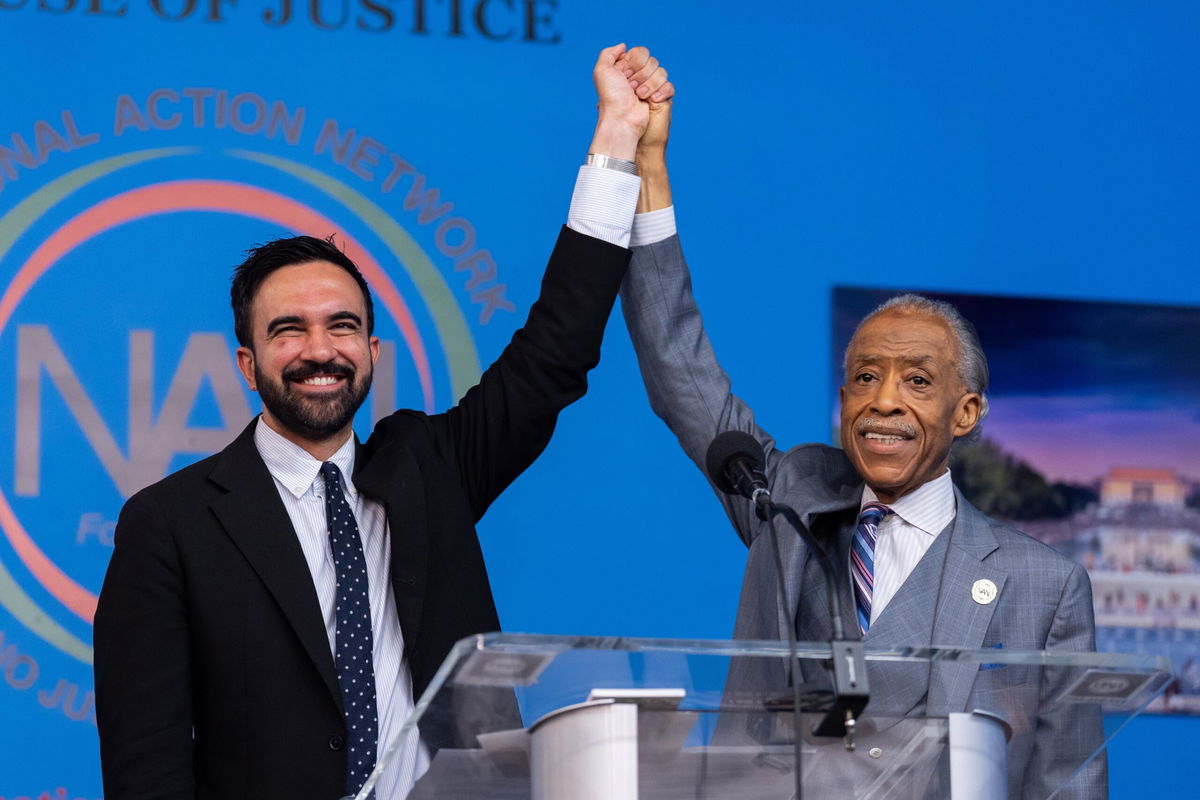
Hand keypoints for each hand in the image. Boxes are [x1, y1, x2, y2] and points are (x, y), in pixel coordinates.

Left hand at [589, 44, 672, 161]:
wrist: (621, 118)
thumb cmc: (610, 97)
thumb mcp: (601, 71)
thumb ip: (608, 53)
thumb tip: (624, 46)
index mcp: (628, 67)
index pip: (641, 52)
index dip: (634, 63)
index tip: (624, 75)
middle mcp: (640, 75)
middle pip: (652, 61)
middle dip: (641, 75)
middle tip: (630, 87)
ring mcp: (651, 86)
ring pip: (662, 72)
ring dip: (649, 85)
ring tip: (639, 96)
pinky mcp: (660, 97)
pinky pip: (669, 86)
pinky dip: (661, 93)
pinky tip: (651, 101)